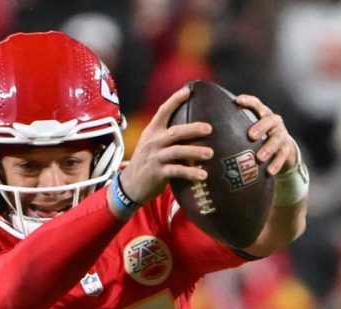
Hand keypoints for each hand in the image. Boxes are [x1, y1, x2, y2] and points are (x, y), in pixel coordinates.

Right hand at [119, 84, 213, 205]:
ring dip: (195, 151)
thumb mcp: (151, 145)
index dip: (174, 100)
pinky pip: (176, 171)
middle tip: (209, 129)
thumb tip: (190, 129)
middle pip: (175, 132)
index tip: (187, 91)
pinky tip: (203, 175)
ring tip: (210, 153)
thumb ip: (166, 136)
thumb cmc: (146, 163)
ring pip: (177, 151)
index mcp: (152, 132)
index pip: (162, 112)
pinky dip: (190, 173)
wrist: (129, 186)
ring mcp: (155, 157)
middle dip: (193, 129)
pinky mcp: (157, 173)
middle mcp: (153, 142)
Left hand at [235, 93, 302, 178]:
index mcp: (263, 114)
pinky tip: (269, 171)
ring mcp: (282, 134)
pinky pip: (283, 155)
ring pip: (277, 139)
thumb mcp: (250, 129)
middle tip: (251, 136)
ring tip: (260, 157)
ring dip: (269, 148)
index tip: (238, 101)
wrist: (282, 148)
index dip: (248, 101)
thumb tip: (210, 129)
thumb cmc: (260, 138)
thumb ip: (237, 127)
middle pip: (269, 120)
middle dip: (260, 127)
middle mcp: (274, 122)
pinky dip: (277, 163)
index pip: (257, 104)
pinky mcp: (287, 148)